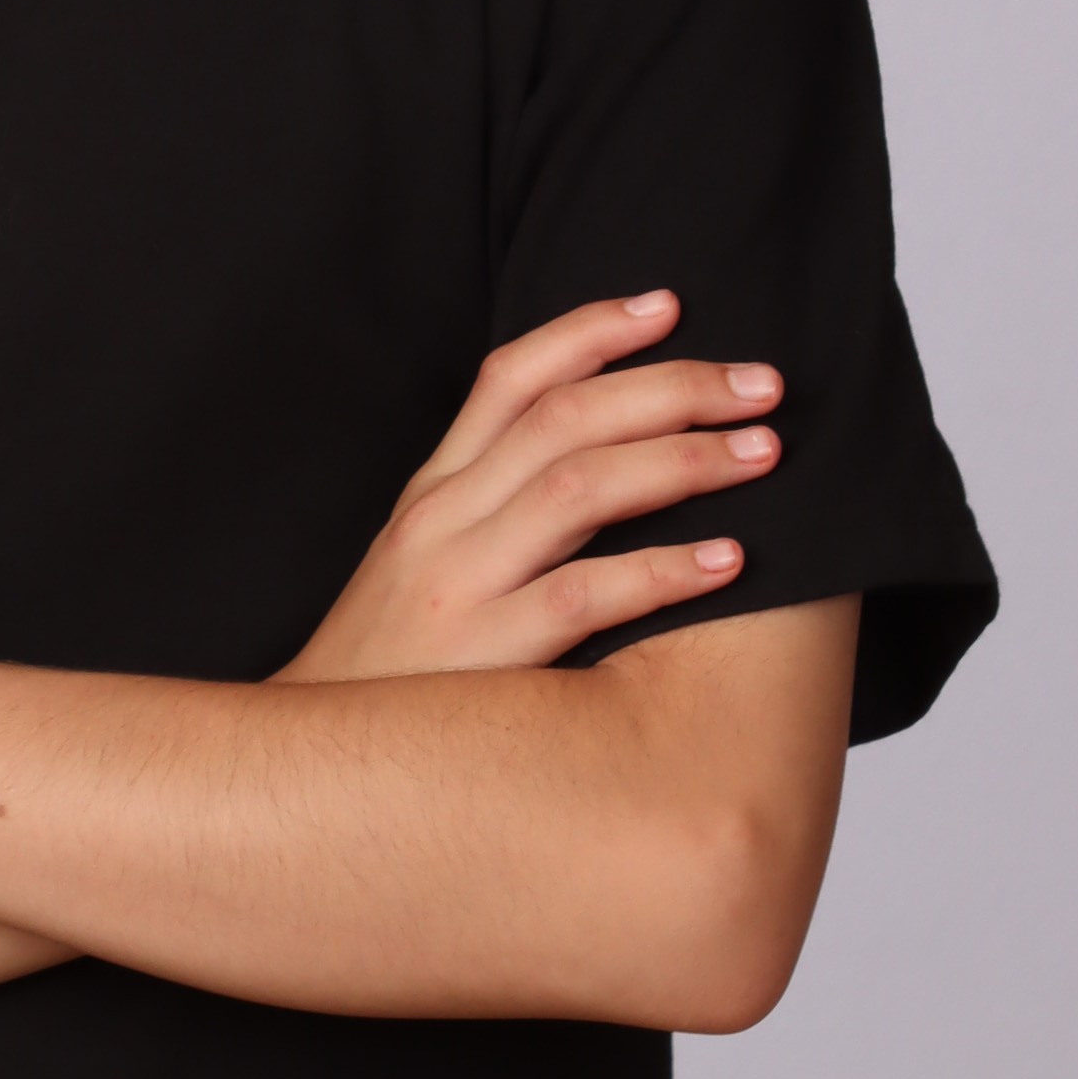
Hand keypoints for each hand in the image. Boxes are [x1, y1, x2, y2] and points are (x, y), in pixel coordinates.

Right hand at [279, 291, 782, 684]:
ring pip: (579, 488)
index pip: (509, 378)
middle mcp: (442, 520)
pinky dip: (662, 571)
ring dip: (684, 462)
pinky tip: (728, 562)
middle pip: (564, 418)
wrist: (315, 772)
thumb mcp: (424, 569)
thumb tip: (606, 462)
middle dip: (673, 389)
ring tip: (761, 453)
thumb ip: (494, 512)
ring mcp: (458, 583)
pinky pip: (585, 595)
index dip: (592, 330)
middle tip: (761, 385)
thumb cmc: (396, 673)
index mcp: (435, 494)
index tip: (670, 306)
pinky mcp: (483, 654)